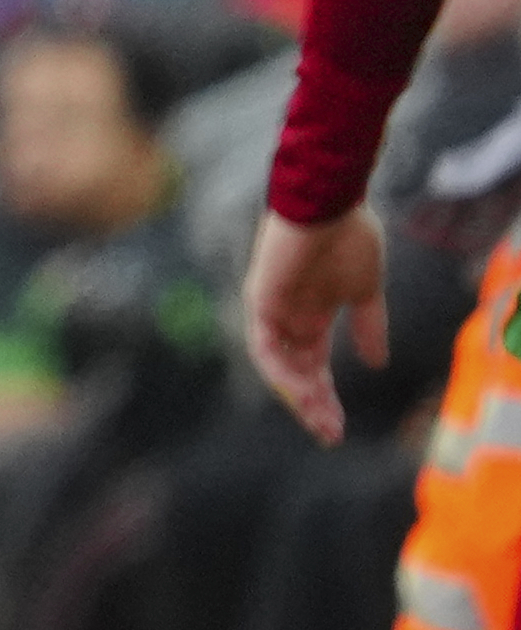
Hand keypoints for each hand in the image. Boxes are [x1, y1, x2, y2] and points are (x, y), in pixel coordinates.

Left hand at [243, 206, 386, 443]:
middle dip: (311, 404)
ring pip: (277, 364)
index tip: (339, 426)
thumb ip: (369, 327)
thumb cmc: (349, 237)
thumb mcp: (365, 291)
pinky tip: (304, 389)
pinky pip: (264, 344)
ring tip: (320, 418)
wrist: (330, 203)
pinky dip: (281, 369)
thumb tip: (378, 363)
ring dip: (297, 394)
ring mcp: (272, 308)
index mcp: (312, 314)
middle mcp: (288, 316)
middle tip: (330, 433)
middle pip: (295, 371)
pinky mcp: (259, 299)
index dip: (325, 396)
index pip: (313, 365)